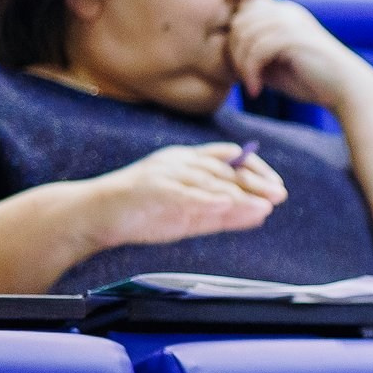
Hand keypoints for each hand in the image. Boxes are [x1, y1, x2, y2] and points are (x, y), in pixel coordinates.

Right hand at [81, 142, 286, 251]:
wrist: (93, 215)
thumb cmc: (141, 212)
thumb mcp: (188, 211)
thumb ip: (222, 212)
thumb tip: (262, 212)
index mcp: (185, 161)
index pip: (228, 156)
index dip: (256, 168)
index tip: (275, 184)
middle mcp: (177, 162)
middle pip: (223, 168)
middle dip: (254, 181)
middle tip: (279, 194)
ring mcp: (164, 174)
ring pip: (207, 180)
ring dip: (238, 193)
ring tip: (264, 205)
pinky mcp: (152, 190)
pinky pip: (183, 194)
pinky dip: (206, 200)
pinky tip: (226, 206)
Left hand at [226, 0, 372, 111]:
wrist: (348, 91)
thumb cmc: (314, 81)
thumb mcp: (277, 65)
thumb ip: (255, 54)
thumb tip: (226, 54)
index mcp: (286, 13)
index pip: (244, 11)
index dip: (236, 37)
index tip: (241, 67)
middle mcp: (287, 11)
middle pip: (240, 20)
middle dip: (234, 51)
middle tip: (242, 78)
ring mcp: (292, 22)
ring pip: (245, 34)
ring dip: (240, 64)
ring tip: (251, 86)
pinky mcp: (294, 37)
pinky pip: (256, 49)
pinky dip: (250, 72)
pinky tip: (256, 90)